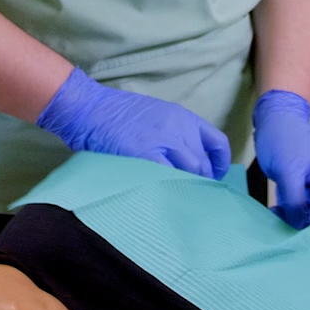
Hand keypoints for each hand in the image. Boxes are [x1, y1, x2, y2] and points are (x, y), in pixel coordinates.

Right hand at [36, 67, 231, 179]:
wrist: (90, 108)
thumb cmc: (117, 113)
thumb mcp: (155, 115)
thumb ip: (174, 134)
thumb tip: (186, 160)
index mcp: (182, 117)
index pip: (217, 142)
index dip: (220, 164)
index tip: (215, 177)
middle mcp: (179, 128)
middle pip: (204, 163)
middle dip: (203, 182)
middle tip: (194, 196)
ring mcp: (164, 142)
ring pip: (192, 172)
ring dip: (189, 188)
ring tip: (181, 201)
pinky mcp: (146, 156)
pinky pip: (169, 178)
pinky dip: (171, 189)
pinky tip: (167, 198)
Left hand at [253, 89, 309, 228]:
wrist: (273, 118)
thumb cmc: (284, 139)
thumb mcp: (289, 172)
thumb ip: (295, 201)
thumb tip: (299, 227)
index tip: (301, 240)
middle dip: (304, 225)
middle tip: (283, 230)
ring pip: (309, 214)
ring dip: (293, 220)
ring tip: (275, 217)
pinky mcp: (302, 188)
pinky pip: (298, 208)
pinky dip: (288, 212)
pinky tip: (275, 213)